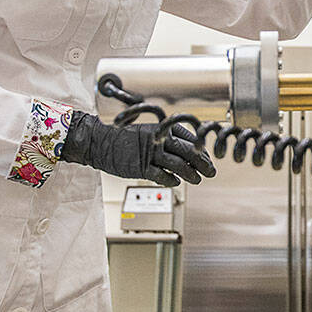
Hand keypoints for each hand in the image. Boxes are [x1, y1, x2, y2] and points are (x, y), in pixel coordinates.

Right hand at [59, 111, 216, 186]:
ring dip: (191, 174)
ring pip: (178, 165)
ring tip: (198, 179)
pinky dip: (172, 180)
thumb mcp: (147, 133)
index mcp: (161, 129)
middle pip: (187, 152)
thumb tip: (188, 152)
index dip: (201, 150)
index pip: (189, 138)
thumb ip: (165, 140)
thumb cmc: (124, 140)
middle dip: (203, 163)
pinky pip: (161, 176)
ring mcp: (149, 154)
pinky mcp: (140, 168)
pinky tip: (176, 182)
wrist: (100, 143)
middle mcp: (157, 140)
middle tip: (211, 171)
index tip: (207, 158)